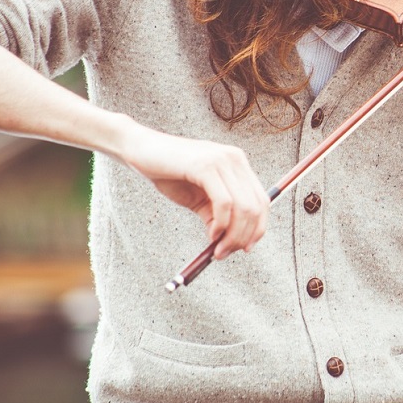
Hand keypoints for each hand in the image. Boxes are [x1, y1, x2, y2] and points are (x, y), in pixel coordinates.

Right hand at [118, 123, 269, 259]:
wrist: (139, 149)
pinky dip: (221, 224)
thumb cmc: (168, 173)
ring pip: (243, 207)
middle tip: (225, 253)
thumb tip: (230, 243)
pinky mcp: (206, 166)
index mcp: (238, 164)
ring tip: (217, 249)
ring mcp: (223, 160)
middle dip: (244, 236)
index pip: (262, 200)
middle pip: (256, 206)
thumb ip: (216, 215)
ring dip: (233, 235)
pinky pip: (225, 203)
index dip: (258, 228)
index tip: (245, 248)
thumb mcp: (198, 198)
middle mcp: (235, 159)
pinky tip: (212, 234)